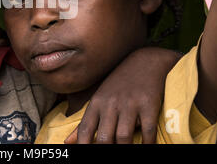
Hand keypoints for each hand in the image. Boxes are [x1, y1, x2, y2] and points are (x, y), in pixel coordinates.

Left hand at [65, 47, 181, 143]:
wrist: (145, 61)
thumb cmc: (119, 83)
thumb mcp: (99, 99)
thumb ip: (85, 122)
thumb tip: (68, 142)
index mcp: (96, 103)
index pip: (85, 130)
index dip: (83, 146)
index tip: (85, 154)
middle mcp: (111, 104)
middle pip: (104, 138)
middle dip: (105, 149)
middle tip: (108, 154)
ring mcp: (130, 104)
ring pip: (124, 137)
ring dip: (125, 149)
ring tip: (126, 151)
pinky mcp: (148, 104)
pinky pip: (147, 130)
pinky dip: (147, 143)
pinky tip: (147, 146)